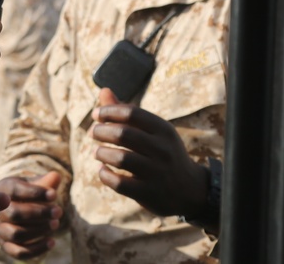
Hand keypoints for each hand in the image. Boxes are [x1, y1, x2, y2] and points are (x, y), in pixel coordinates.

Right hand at [0, 172, 62, 259]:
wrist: (12, 208)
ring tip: (55, 224)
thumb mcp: (32, 184)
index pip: (15, 190)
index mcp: (2, 190)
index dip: (35, 192)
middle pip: (15, 214)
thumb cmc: (25, 193)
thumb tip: (56, 176)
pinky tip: (52, 242)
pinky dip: (36, 249)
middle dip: (40, 213)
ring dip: (39, 230)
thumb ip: (44, 181)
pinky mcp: (5, 246)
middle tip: (58, 211)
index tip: (54, 194)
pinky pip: (18, 252)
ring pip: (16, 234)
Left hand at [89, 88, 208, 216]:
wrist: (191, 189)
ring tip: (97, 152)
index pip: (131, 113)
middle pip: (124, 134)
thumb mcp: (153, 131)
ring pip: (120, 158)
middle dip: (101, 131)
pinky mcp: (149, 193)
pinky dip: (105, 175)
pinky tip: (102, 170)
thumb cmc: (164, 152)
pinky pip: (119, 183)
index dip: (109, 111)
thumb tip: (103, 90)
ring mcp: (157, 172)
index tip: (96, 114)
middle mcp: (162, 149)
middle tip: (92, 132)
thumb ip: (127, 112)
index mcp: (163, 130)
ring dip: (102, 153)